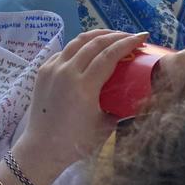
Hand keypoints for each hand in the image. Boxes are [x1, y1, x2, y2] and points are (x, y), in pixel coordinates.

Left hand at [0, 30, 147, 184]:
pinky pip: (65, 51)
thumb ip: (122, 107)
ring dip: (98, 36)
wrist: (42, 148)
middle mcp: (67, 72)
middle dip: (116, 35)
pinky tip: (89, 50)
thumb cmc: (76, 142)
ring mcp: (53, 68)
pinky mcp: (43, 69)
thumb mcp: (105, 125)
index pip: (109, 55)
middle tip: (131, 37)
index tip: (142, 38)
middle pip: (95, 43)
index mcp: (84, 86)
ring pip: (78, 41)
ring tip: (113, 36)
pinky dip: (81, 46)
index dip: (127, 43)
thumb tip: (138, 95)